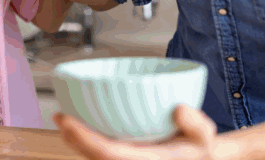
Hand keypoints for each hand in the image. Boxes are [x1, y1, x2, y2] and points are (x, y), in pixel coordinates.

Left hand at [54, 105, 217, 159]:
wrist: (197, 159)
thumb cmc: (197, 148)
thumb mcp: (205, 136)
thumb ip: (196, 124)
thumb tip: (179, 110)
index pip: (109, 154)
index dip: (85, 139)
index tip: (67, 121)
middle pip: (94, 157)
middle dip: (73, 139)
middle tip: (59, 115)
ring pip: (93, 156)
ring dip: (74, 139)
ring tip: (61, 118)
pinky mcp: (123, 157)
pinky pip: (98, 151)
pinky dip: (84, 138)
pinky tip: (75, 124)